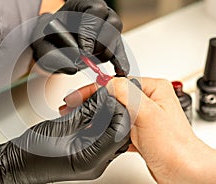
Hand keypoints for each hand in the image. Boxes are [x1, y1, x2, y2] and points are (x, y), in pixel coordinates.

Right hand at [0, 87, 130, 182]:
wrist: (16, 164)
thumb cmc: (30, 152)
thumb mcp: (60, 126)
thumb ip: (85, 111)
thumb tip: (102, 96)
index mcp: (91, 158)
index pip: (119, 131)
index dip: (118, 109)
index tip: (110, 94)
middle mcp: (96, 163)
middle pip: (118, 132)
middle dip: (112, 110)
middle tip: (102, 95)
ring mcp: (92, 161)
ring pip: (110, 133)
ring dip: (103, 114)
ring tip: (90, 102)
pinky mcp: (87, 156)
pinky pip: (99, 136)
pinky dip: (95, 121)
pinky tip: (85, 111)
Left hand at [31, 0, 128, 75]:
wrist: (50, 45)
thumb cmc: (47, 41)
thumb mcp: (43, 46)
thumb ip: (53, 56)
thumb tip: (74, 67)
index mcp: (81, 3)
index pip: (96, 11)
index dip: (91, 32)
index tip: (83, 51)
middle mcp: (99, 12)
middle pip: (112, 23)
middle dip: (99, 44)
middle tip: (86, 57)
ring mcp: (107, 26)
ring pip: (116, 39)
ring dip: (104, 54)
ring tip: (90, 62)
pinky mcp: (111, 42)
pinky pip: (120, 51)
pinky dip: (120, 62)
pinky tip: (120, 72)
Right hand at [62, 77, 215, 182]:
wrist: (182, 171)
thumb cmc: (175, 145)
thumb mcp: (147, 113)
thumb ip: (126, 93)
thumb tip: (106, 82)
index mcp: (152, 89)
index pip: (116, 83)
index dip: (94, 88)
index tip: (76, 95)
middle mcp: (148, 100)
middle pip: (112, 96)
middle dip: (92, 101)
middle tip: (73, 104)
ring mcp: (142, 116)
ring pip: (113, 111)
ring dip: (97, 115)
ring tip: (80, 116)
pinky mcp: (138, 131)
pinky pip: (117, 125)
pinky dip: (105, 128)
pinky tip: (97, 132)